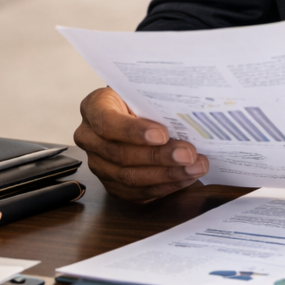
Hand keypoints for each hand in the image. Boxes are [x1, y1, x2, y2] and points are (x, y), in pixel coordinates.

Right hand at [75, 86, 208, 201]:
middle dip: (159, 157)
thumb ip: (154, 101)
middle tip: (189, 154)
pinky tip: (185, 178)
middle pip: (120, 154)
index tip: (163, 134)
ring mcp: (98, 164)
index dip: (134, 131)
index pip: (108, 122)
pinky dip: (164, 187)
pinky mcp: (111, 185)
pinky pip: (136, 193)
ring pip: (129, 178)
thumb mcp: (142, 91)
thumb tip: (186, 116)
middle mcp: (89, 138)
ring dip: (166, 175)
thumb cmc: (140, 99)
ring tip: (194, 168)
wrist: (132, 112)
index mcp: (93, 108)